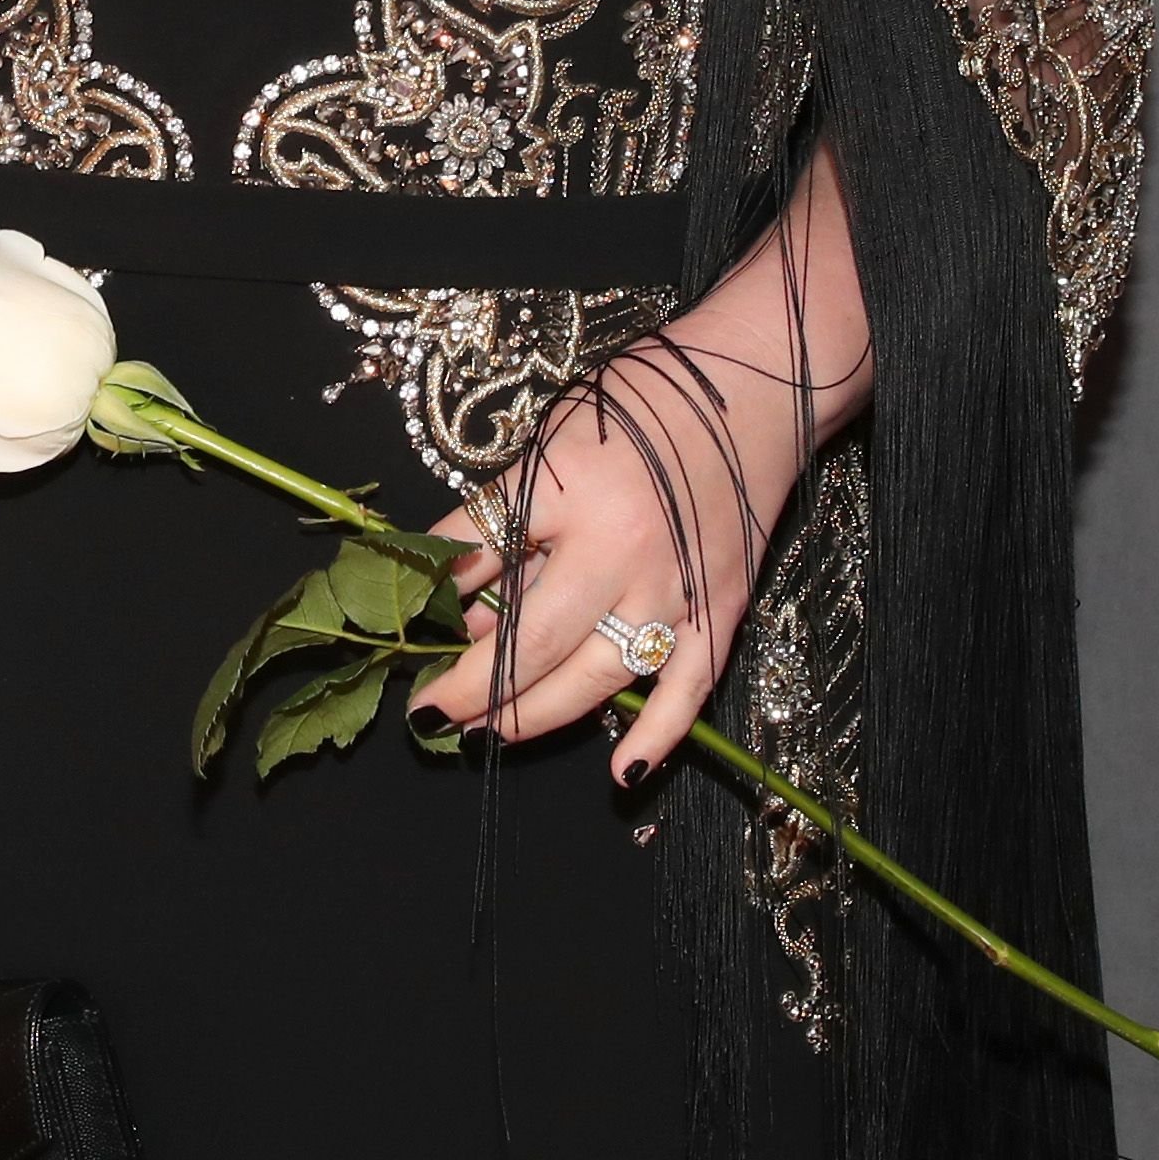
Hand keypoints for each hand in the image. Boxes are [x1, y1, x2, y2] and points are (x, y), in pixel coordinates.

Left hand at [409, 348, 772, 777]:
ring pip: (598, 677)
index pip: (478, 556)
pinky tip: (623, 772)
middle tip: (432, 712)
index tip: (404, 636)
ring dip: (536, 715)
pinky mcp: (723, 607)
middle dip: (472, 686)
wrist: (754, 387)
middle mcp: (621, 545)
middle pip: (534, 641)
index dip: (433, 600)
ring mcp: (677, 584)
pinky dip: (659, 735)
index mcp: (567, 489)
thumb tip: (467, 605)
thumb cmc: (641, 404)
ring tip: (487, 732)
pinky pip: (689, 688)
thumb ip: (507, 520)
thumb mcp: (551, 440)